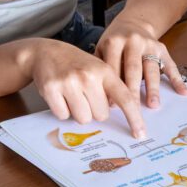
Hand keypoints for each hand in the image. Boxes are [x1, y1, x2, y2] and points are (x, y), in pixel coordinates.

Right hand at [24, 37, 149, 136]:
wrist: (45, 52)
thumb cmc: (77, 64)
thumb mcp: (98, 68)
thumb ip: (110, 88)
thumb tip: (123, 115)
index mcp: (104, 71)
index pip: (124, 98)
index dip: (134, 118)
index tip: (140, 134)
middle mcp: (88, 76)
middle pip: (101, 115)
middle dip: (94, 111)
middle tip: (85, 96)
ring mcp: (69, 82)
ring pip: (83, 118)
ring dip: (78, 112)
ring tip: (72, 96)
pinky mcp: (51, 89)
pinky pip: (63, 116)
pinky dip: (62, 110)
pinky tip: (60, 96)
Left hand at [95, 23, 186, 114]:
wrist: (132, 23)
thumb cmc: (114, 42)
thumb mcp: (102, 48)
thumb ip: (100, 67)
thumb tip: (101, 97)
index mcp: (115, 41)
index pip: (114, 67)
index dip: (113, 86)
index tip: (113, 105)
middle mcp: (133, 41)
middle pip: (133, 70)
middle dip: (133, 91)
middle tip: (133, 110)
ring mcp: (150, 45)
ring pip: (152, 69)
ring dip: (153, 88)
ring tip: (153, 105)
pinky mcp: (162, 49)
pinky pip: (171, 65)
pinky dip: (178, 79)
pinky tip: (183, 92)